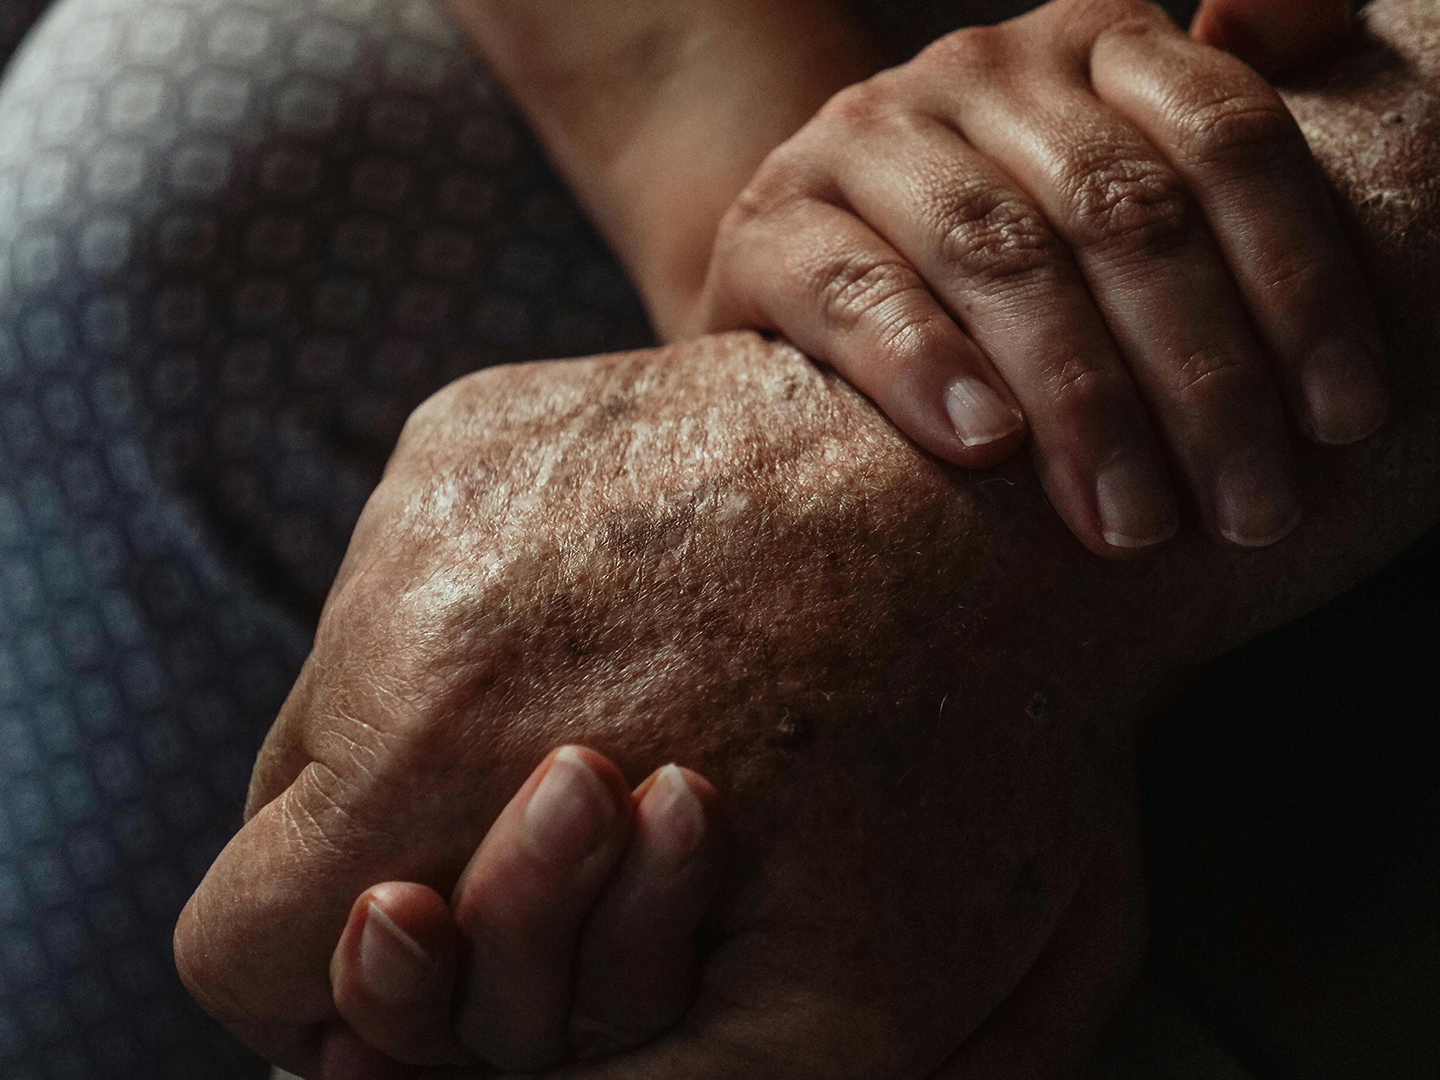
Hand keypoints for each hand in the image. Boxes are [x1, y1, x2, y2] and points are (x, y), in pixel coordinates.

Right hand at [175, 338, 1149, 1077]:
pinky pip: (411, 576)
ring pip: (352, 684)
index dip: (352, 989)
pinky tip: (628, 625)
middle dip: (414, 854)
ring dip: (449, 734)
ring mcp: (436, 480)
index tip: (458, 970)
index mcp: (431, 746)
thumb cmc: (965, 762)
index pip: (243, 937)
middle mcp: (399, 588)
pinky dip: (483, 630)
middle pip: (296, 803)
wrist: (1031, 512)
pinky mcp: (480, 423)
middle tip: (575, 834)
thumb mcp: (829, 1025)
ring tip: (622, 719)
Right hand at [696, 0, 1383, 554]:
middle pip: (1121, 208)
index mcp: (1094, 43)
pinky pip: (852, 288)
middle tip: (1250, 511)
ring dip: (1083, 398)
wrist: (802, 264)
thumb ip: (1211, 157)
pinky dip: (925, 365)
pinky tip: (986, 447)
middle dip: (1202, 376)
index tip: (1344, 419)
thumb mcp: (1110, 200)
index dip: (1301, 279)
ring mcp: (865, 137)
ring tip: (1132, 522)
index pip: (1226, 137)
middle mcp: (981, 67)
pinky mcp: (767, 226)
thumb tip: (1311, 23)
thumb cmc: (994, 266)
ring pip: (998, 251)